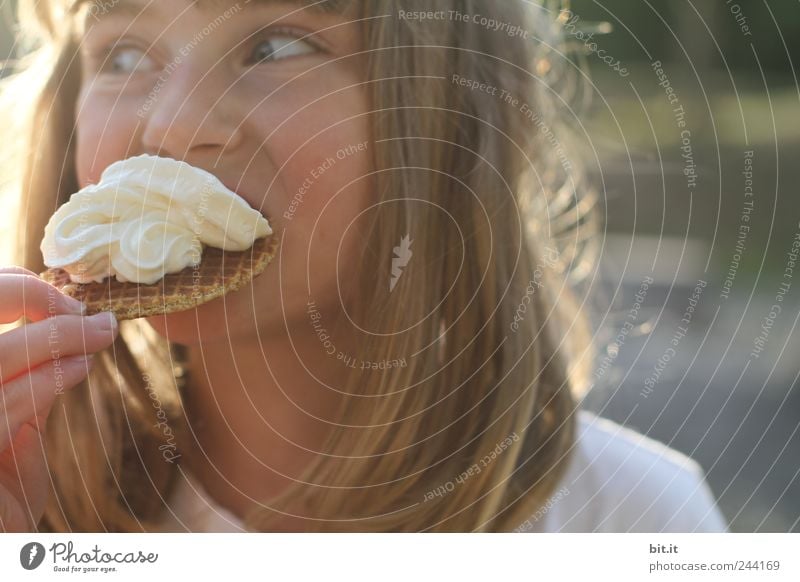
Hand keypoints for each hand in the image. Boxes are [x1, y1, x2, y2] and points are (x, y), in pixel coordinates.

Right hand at [0, 266, 118, 531]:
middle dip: (31, 300)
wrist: (8, 554)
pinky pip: (6, 407)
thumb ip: (25, 394)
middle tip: (87, 312)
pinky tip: (79, 368)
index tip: (63, 297)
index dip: (11, 288)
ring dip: (56, 339)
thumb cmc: (3, 497)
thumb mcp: (11, 439)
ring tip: (100, 334)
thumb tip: (64, 349)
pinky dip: (48, 380)